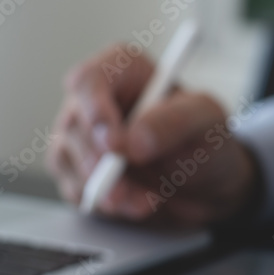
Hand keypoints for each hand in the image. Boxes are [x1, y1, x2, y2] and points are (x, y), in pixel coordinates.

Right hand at [46, 43, 261, 225]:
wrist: (206, 183)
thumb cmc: (205, 138)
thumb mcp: (205, 121)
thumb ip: (173, 122)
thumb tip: (131, 141)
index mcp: (124, 70)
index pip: (89, 79)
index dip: (94, 109)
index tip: (112, 143)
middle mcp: (96, 98)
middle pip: (73, 124)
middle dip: (99, 163)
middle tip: (125, 189)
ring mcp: (82, 134)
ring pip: (67, 159)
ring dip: (105, 189)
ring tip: (146, 200)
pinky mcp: (78, 169)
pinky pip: (72, 188)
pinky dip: (102, 204)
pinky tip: (134, 202)